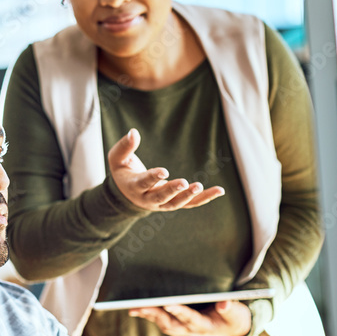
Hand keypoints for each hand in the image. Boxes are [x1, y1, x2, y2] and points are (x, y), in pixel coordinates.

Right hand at [108, 128, 223, 211]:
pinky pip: (190, 204)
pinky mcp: (173, 203)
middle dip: (173, 190)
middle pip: (161, 197)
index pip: (144, 182)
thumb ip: (124, 146)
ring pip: (176, 203)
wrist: (127, 194)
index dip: (153, 177)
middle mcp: (148, 199)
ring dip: (189, 196)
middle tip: (184, 183)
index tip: (164, 171)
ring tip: (200, 186)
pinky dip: (204, 199)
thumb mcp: (116, 158)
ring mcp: (162, 203)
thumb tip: (133, 132)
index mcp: (134, 187)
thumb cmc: (122, 171)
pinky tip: (219, 191)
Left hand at [129, 300, 251, 335]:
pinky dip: (149, 315)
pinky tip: (137, 308)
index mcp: (205, 326)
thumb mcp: (236, 314)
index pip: (191, 318)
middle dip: (155, 315)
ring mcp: (184, 328)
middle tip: (140, 306)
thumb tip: (224, 303)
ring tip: (134, 308)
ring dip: (148, 316)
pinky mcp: (179, 324)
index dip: (180, 312)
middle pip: (170, 324)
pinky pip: (161, 321)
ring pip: (163, 323)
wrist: (231, 328)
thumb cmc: (232, 318)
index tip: (169, 304)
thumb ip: (230, 308)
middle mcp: (191, 329)